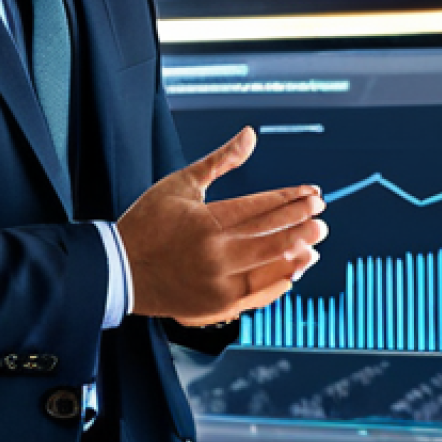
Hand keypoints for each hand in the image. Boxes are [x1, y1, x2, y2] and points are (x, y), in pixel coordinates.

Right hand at [116, 127, 326, 326]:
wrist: (119, 271)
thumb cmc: (148, 223)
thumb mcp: (181, 184)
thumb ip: (221, 161)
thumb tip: (251, 134)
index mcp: (205, 223)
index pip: (260, 208)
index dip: (290, 200)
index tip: (313, 194)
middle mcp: (214, 255)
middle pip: (270, 238)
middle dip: (301, 225)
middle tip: (322, 216)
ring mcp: (216, 285)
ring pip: (267, 269)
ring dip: (296, 255)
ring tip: (315, 244)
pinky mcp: (215, 307)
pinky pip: (256, 296)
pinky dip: (277, 284)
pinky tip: (293, 272)